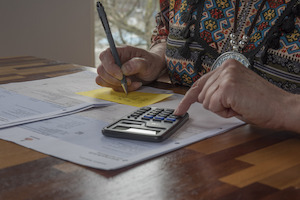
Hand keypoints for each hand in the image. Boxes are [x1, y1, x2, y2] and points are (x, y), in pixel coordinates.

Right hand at [95, 44, 165, 91]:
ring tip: (132, 83)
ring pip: (102, 80)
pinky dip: (121, 89)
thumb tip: (124, 69)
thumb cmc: (150, 62)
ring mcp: (112, 71)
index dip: (110, 67)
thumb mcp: (148, 62)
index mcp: (119, 51)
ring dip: (116, 85)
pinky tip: (133, 85)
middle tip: (128, 81)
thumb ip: (137, 64)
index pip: (105, 56)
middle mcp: (113, 60)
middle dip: (113, 79)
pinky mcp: (114, 80)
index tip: (121, 75)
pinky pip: (110, 87)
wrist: (154, 69)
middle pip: (101, 70)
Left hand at [174, 59, 299, 131]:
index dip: (187, 98)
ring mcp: (226, 75)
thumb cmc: (261, 103)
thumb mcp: (235, 91)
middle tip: (237, 104)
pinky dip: (225, 112)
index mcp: (227, 67)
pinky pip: (213, 106)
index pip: (199, 83)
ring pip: (206, 102)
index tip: (179, 109)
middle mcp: (225, 67)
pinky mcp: (228, 86)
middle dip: (216, 105)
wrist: (281, 108)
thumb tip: (198, 97)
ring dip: (221, 109)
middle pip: (201, 95)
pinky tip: (239, 106)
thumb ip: (217, 89)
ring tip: (240, 104)